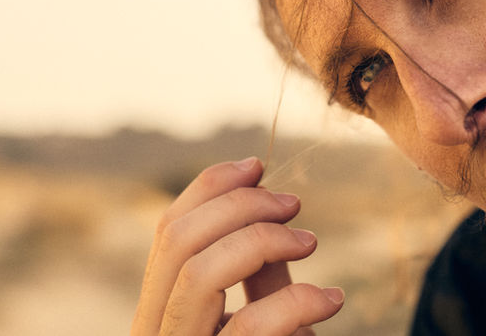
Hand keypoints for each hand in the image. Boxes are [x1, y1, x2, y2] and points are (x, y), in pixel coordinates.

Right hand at [131, 157, 343, 334]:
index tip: (257, 166)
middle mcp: (154, 333)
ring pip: (198, 274)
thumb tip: (258, 192)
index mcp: (160, 313)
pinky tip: (331, 299)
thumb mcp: (261, 311)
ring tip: (309, 242)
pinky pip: (251, 323)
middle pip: (176, 241)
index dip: (210, 188)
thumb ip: (254, 266)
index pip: (167, 234)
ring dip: (262, 240)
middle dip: (237, 205)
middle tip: (292, 203)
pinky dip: (299, 300)